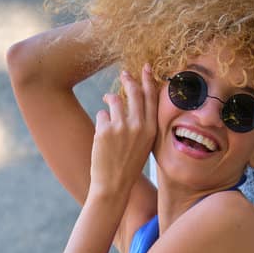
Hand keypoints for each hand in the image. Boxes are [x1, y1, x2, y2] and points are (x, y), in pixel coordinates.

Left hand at [88, 63, 157, 199]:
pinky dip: (102, 120)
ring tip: (108, 106)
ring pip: (115, 100)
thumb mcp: (144, 143)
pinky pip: (102, 114)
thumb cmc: (128, 164)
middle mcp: (139, 125)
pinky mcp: (105, 130)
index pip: (151, 97)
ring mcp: (121, 127)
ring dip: (110, 100)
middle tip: (124, 74)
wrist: (114, 184)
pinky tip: (103, 135)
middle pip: (134, 92)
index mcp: (151, 129)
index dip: (148, 80)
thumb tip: (133, 99)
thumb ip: (142, 123)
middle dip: (128, 80)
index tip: (145, 68)